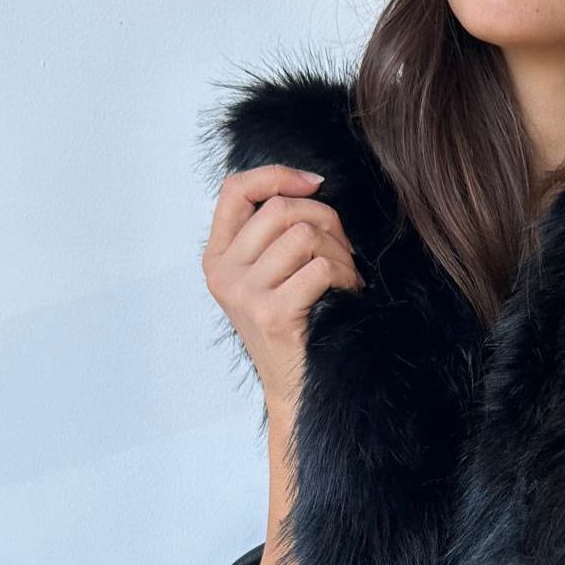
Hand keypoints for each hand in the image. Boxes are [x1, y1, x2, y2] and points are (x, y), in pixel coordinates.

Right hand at [201, 164, 364, 424]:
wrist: (297, 388)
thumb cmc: (294, 327)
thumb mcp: (269, 276)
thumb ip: (274, 234)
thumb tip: (311, 186)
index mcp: (217, 257)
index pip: (235, 189)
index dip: (277, 175)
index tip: (315, 184)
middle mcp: (222, 273)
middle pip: (279, 209)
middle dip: (324, 219)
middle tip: (342, 248)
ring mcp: (243, 294)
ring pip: (303, 236)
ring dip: (338, 252)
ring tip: (345, 275)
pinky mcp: (271, 313)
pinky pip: (318, 268)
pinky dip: (343, 275)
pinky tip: (347, 293)